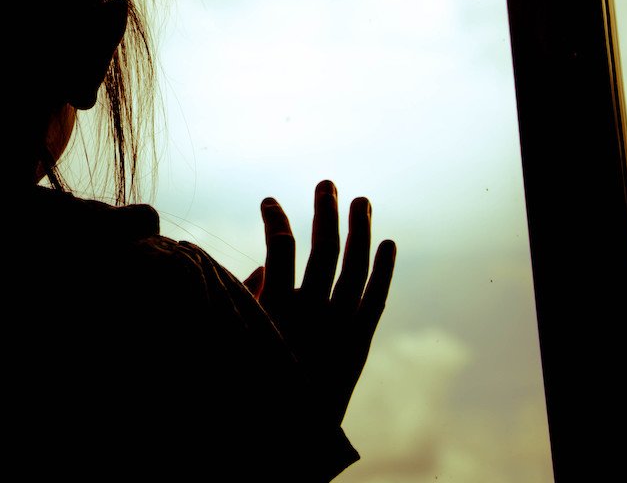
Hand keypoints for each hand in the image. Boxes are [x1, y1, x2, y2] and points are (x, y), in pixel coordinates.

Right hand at [243, 180, 395, 424]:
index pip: (278, 248)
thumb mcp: (239, 338)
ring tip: (361, 200)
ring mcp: (340, 328)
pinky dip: (383, 269)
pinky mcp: (360, 344)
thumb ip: (247, 299)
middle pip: (325, 250)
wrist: (288, 441)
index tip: (267, 199)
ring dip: (360, 230)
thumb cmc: (255, 381)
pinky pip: (376, 297)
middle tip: (327, 184)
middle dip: (325, 213)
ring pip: (355, 267)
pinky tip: (388, 243)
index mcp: (275, 311)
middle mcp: (311, 315)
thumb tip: (259, 266)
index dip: (274, 219)